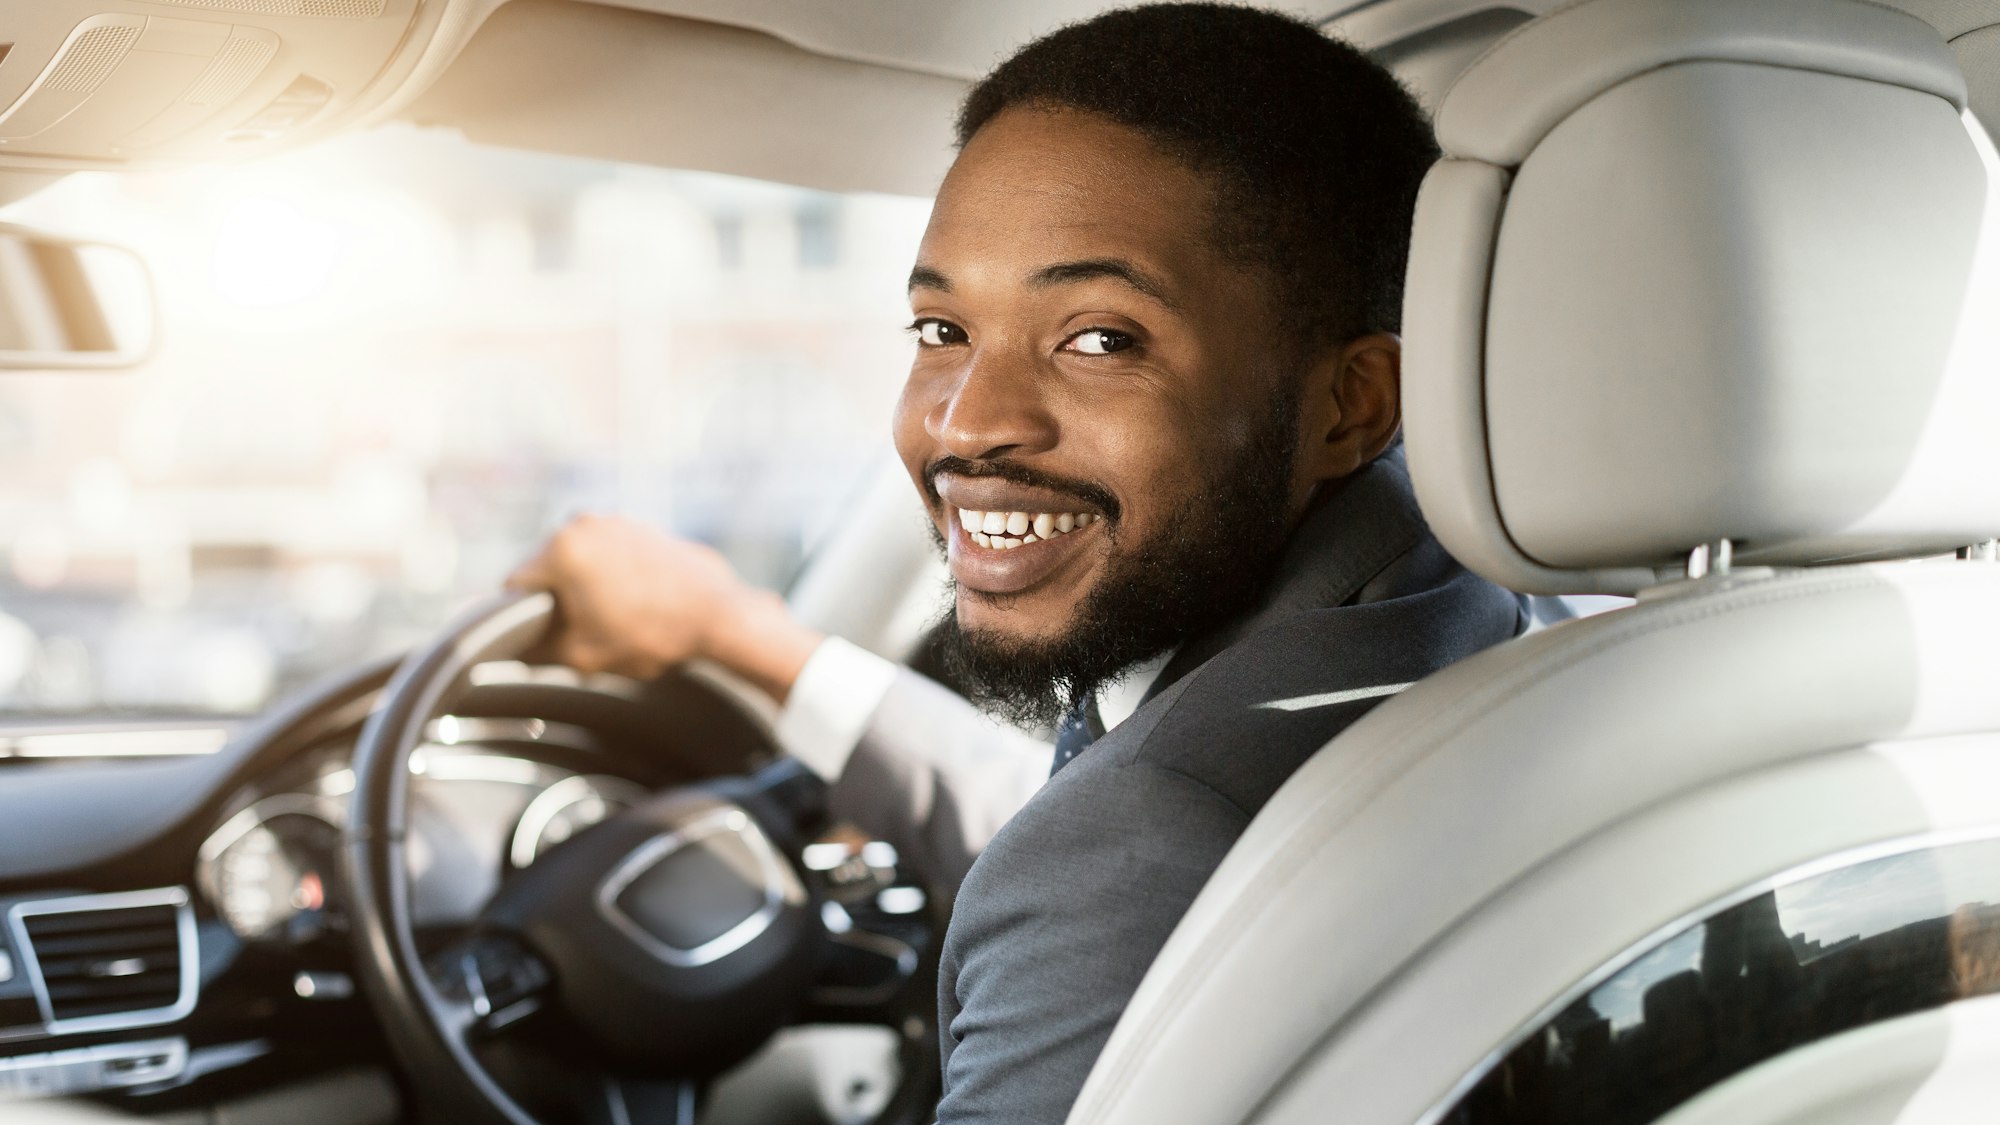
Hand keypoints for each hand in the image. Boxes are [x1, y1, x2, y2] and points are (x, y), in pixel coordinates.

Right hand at [507, 515, 822, 701]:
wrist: (719, 617)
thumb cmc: (652, 635)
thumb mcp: (583, 656)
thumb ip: (539, 650)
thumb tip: (517, 649)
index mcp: (562, 548)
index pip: (515, 584)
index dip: (519, 617)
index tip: (536, 636)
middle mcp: (585, 523)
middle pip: (547, 568)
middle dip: (557, 600)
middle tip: (580, 633)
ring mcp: (617, 520)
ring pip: (580, 561)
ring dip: (585, 588)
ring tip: (613, 620)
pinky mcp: (643, 527)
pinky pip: (610, 554)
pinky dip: (612, 577)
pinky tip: (633, 605)